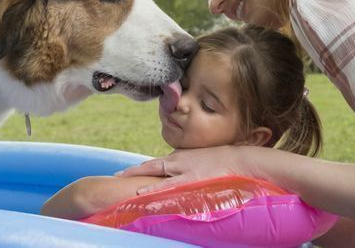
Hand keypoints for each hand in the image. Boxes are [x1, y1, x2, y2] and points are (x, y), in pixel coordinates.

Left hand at [115, 146, 255, 193]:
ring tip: (123, 186)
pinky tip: (143, 196)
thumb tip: (177, 176)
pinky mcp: (192, 180)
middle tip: (115, 176)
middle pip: (150, 166)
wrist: (239, 159)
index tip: (123, 173)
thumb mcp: (199, 161)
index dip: (138, 168)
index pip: (154, 164)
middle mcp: (178, 161)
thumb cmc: (221, 161)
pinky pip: (169, 188)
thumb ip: (186, 168)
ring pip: (156, 176)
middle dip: (132, 172)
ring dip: (140, 182)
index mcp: (179, 157)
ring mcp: (184, 170)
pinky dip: (156, 192)